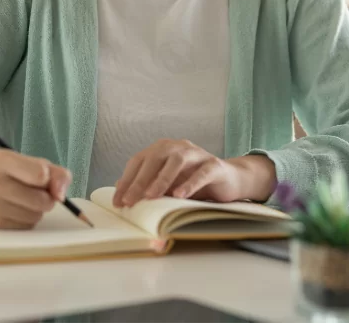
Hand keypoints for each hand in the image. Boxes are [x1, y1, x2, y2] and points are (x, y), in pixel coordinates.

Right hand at [0, 149, 71, 228]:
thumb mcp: (29, 162)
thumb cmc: (8, 172)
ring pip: (35, 215)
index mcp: (2, 160)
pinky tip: (15, 209)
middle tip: (36, 191)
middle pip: (41, 200)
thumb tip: (61, 196)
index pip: (40, 174)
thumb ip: (55, 173)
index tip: (43, 178)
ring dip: (37, 210)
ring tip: (24, 200)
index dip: (48, 179)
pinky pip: (26, 226)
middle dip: (46, 198)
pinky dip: (27, 219)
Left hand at [112, 139, 276, 207]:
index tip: (118, 201)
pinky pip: (201, 172)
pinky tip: (179, 195)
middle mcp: (179, 147)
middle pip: (155, 158)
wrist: (229, 179)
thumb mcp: (168, 184)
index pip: (139, 160)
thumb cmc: (195, 182)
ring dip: (161, 179)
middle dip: (140, 180)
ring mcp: (197, 154)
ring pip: (177, 161)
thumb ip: (147, 184)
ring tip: (151, 196)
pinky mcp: (215, 165)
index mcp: (164, 149)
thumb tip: (120, 189)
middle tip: (130, 201)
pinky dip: (189, 183)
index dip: (127, 180)